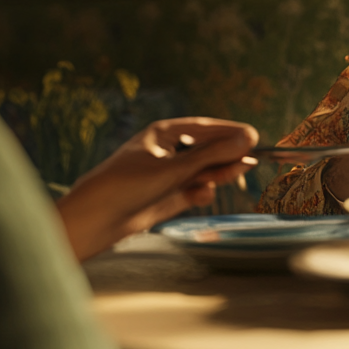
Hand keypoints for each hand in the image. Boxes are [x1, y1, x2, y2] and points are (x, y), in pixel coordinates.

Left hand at [56, 117, 258, 260]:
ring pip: (199, 172)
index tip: (254, 136)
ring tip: (239, 172)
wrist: (94, 220)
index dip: (229, 131)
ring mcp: (164, 177)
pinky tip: (206, 193)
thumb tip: (248, 138)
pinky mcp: (162, 199)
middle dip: (226, 154)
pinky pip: (190, 192)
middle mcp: (164, 153)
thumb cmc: (126, 184)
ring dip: (216, 173)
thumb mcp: (174, 168)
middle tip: (254, 157)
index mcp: (161, 134)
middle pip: (204, 150)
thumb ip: (212, 154)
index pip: (203, 128)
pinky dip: (200, 193)